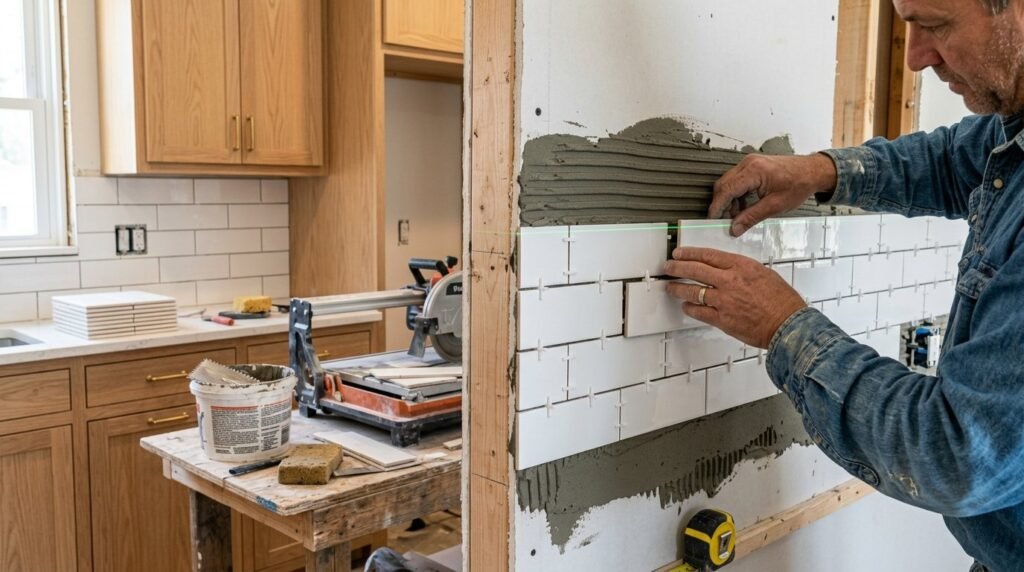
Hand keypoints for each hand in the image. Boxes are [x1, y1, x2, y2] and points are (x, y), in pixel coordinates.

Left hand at [664, 247, 806, 348]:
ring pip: (692, 291)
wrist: (788, 325)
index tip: (680, 253)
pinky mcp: (722, 319)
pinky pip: (699, 312)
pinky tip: (686, 306)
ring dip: (678, 288)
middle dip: (677, 267)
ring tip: (671, 287)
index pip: (708, 255)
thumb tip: (728, 270)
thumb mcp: (764, 274)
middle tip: (668, 267)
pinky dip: (690, 308)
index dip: (690, 253)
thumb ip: (743, 270)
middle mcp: (730, 281)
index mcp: (741, 266)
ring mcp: (724, 301)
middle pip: (695, 270)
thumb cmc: (782, 302)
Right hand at [710, 153, 837, 236]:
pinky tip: (743, 206)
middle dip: (722, 204)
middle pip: (724, 184)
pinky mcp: (753, 165)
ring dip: (729, 200)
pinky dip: (736, 194)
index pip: (726, 189)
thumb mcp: (774, 206)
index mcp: (753, 171)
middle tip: (724, 220)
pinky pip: (737, 180)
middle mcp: (748, 163)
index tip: (713, 218)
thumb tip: (735, 228)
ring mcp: (750, 163)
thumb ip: (751, 217)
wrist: (812, 172)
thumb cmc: (799, 184)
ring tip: (737, 215)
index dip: (717, 206)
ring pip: (729, 182)